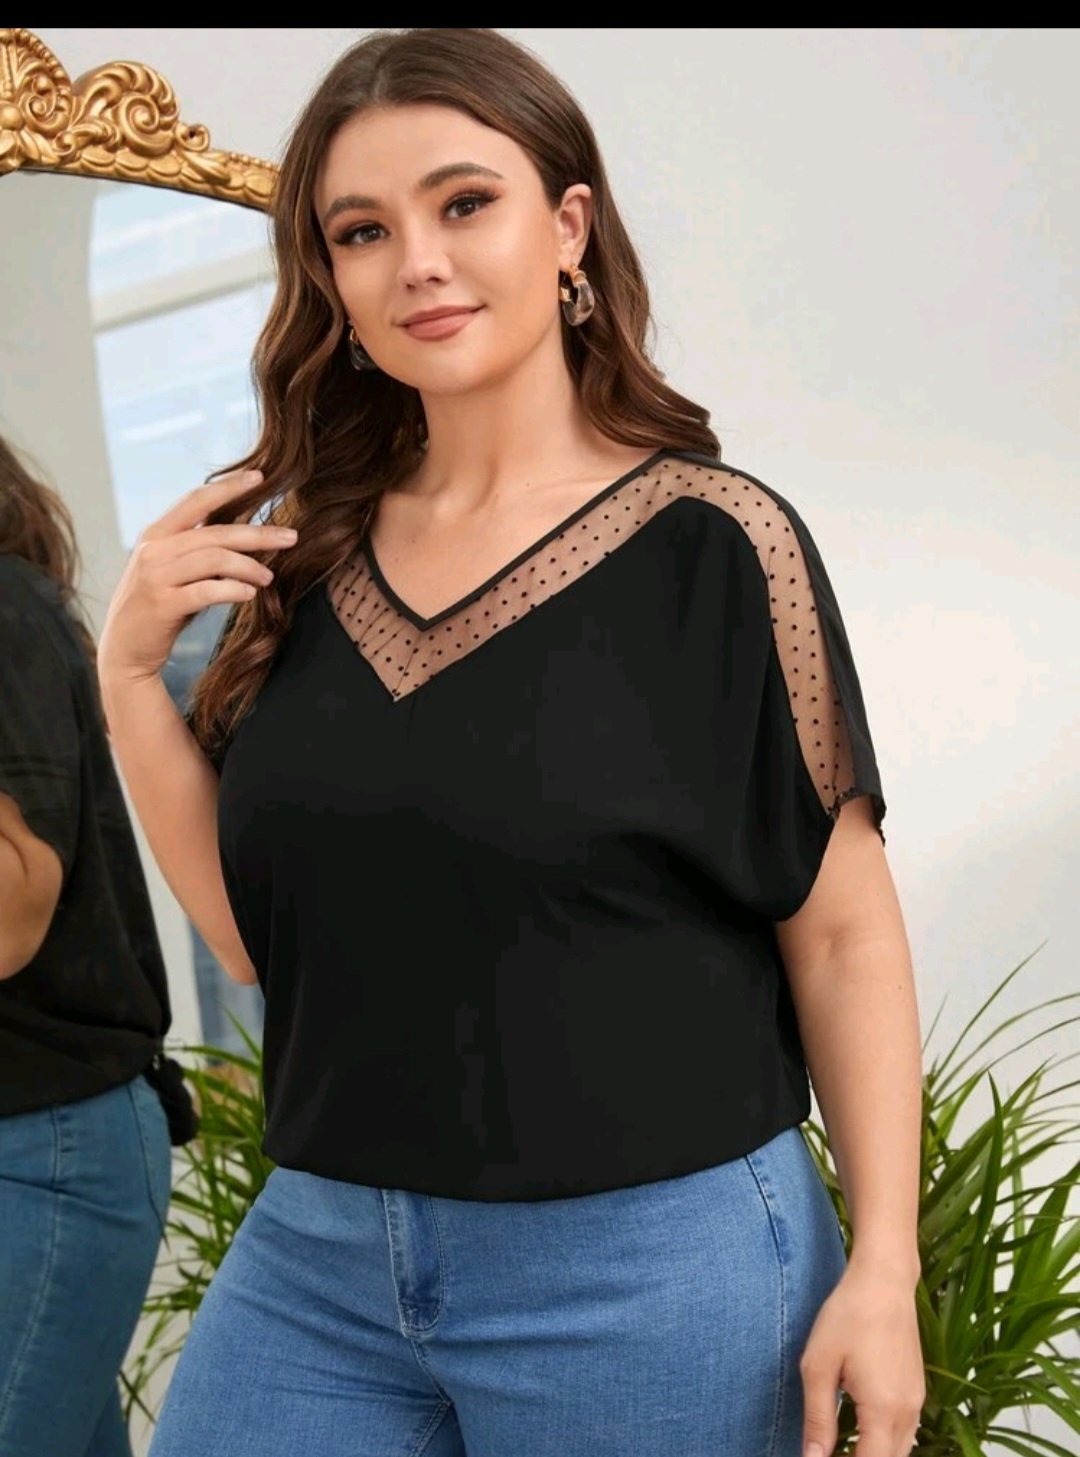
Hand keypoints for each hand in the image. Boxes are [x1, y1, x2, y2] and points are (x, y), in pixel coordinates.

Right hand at [97, 471, 297, 685]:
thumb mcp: (172, 570)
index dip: (229, 486)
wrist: (125, 650)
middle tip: (290, 537)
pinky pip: (206, 591)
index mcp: (156, 535)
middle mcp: (154, 551)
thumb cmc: (159, 607)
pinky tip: (249, 593)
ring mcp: (155, 577)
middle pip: (215, 532)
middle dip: (257, 533)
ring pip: (214, 559)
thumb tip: (246, 535)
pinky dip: (232, 590)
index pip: (196, 500)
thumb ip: (198, 550)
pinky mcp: (162, 605)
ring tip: (269, 577)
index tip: (261, 477)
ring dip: (248, 566)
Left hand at [799, 1262, 924, 1456]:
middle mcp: (908, 1412)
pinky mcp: (917, 1390)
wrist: (883, 1280)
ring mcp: (917, 1401)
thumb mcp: (819, 1365)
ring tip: (841, 1447)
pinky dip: (886, 1442)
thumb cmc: (848, 1316)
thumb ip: (818, 1418)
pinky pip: (906, 1432)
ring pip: (900, 1450)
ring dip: (874, 1454)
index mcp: (884, 1410)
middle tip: (828, 1452)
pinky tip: (861, 1431)